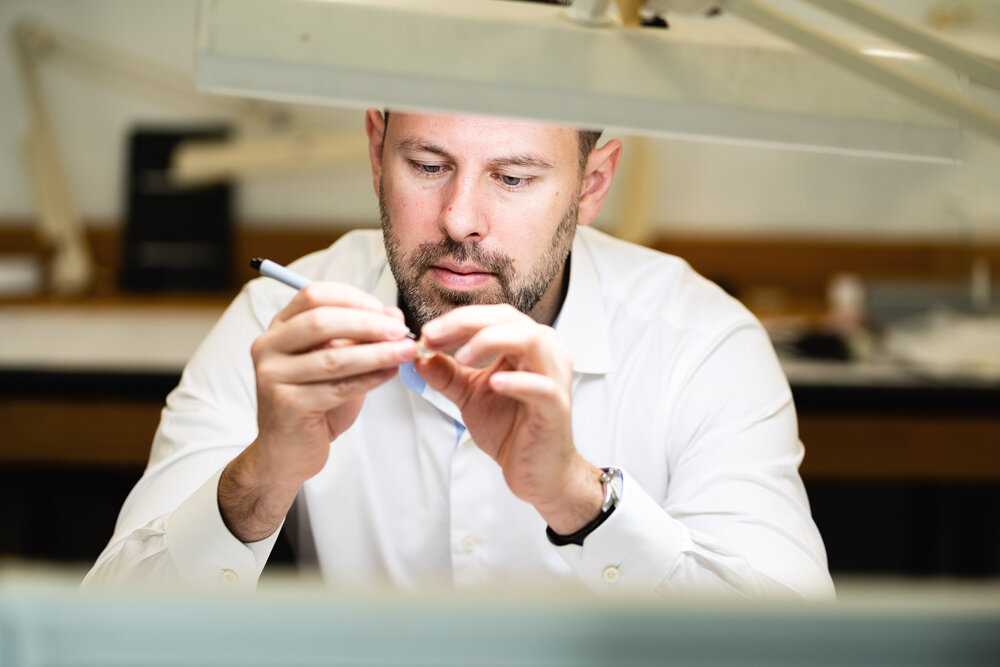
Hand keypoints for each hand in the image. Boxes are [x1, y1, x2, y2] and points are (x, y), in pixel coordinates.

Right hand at [221, 282, 415, 540]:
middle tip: (400, 330)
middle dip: (368, 324)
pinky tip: (391, 373)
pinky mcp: (286, 404)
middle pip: (321, 321)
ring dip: (376, 352)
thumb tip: (393, 316)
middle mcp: (269, 347)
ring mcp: (273, 376)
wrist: (287, 451)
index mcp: (280, 328)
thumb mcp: (336, 361)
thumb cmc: (315, 401)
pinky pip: (338, 387)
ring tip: (406, 351)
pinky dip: (370, 378)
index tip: (384, 310)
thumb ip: (358, 338)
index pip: (314, 295)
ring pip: (333, 357)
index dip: (353, 298)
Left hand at [416, 305, 602, 533]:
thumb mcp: (469, 395)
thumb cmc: (511, 428)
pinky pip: (542, 386)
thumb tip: (419, 355)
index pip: (492, 316)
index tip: (426, 333)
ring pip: (530, 340)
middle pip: (509, 319)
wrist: (535, 470)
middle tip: (433, 336)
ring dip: (490, 341)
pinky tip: (494, 382)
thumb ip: (447, 374)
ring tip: (461, 357)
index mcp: (525, 345)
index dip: (457, 320)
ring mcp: (554, 378)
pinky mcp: (557, 406)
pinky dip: (517, 381)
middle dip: (467, 323)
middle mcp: (545, 353)